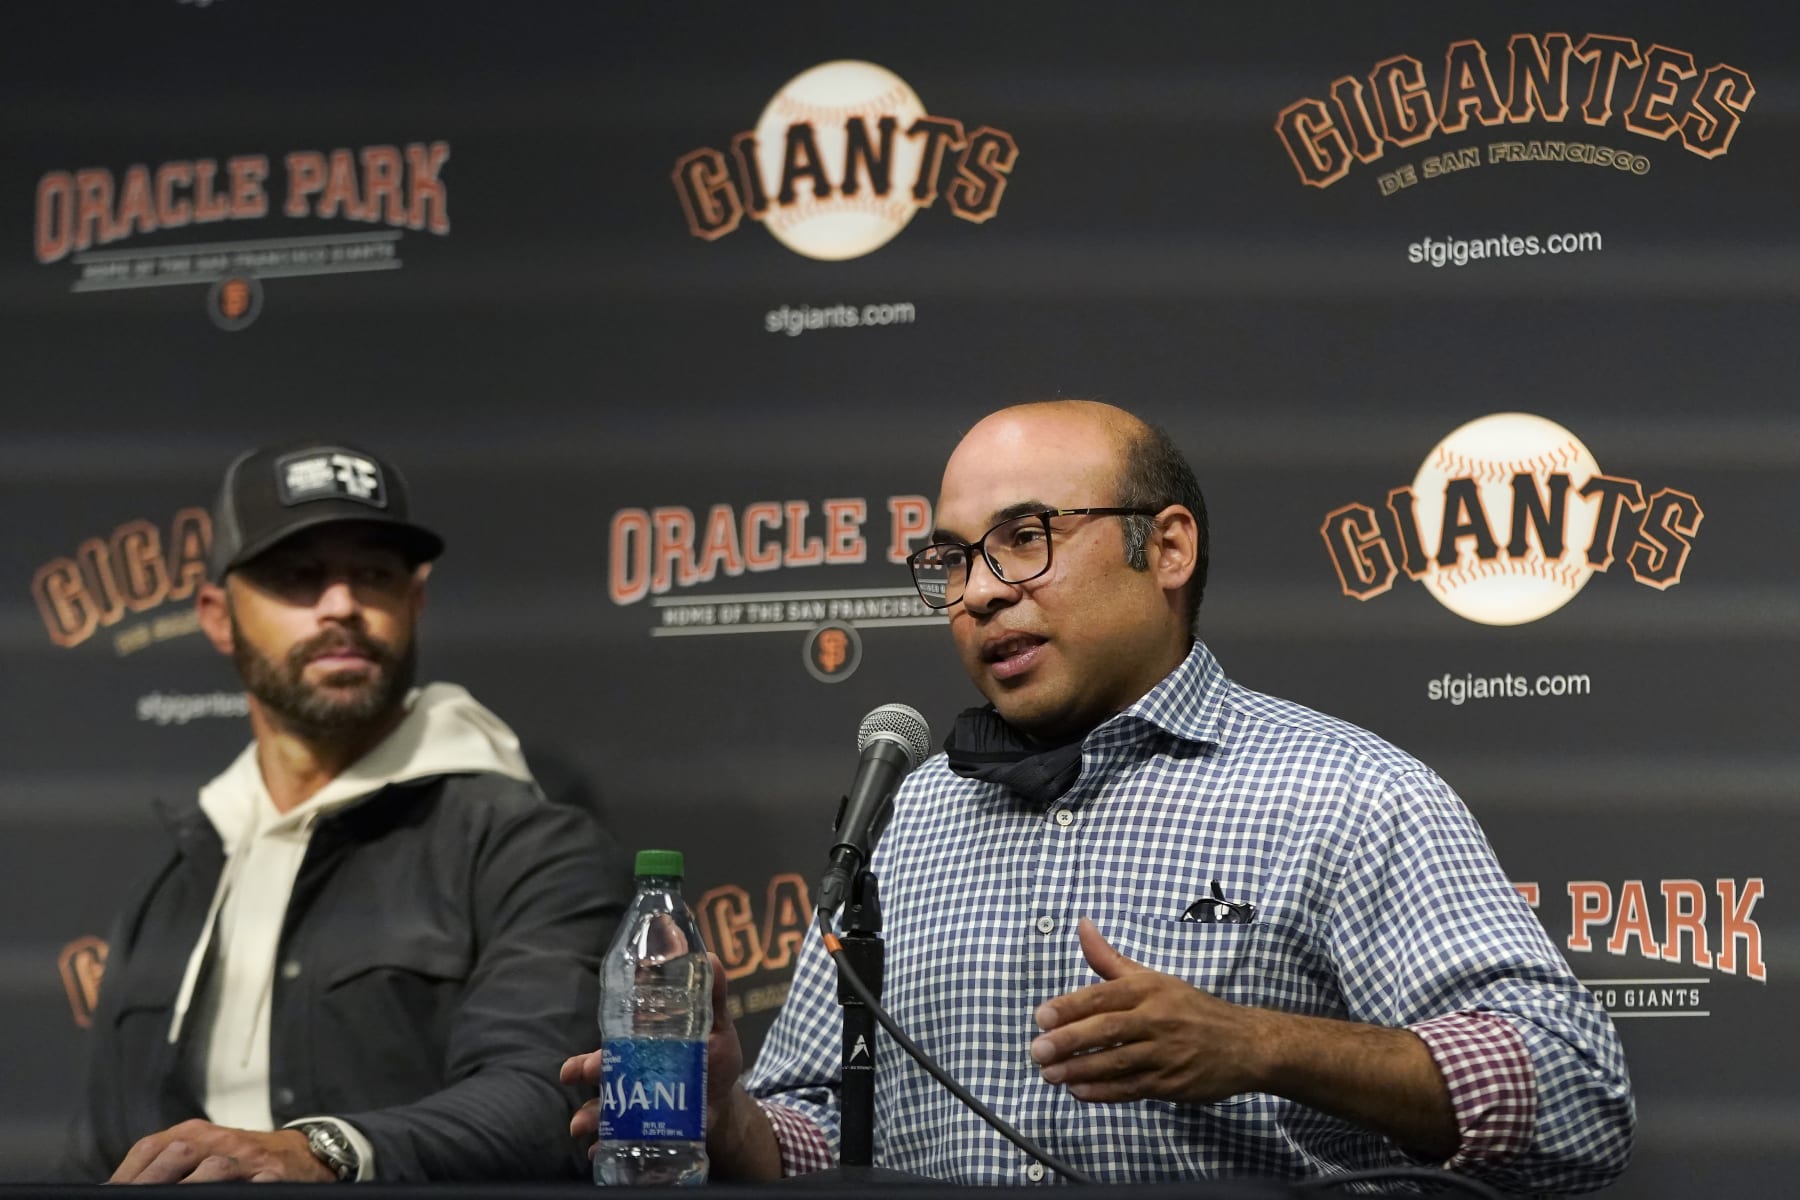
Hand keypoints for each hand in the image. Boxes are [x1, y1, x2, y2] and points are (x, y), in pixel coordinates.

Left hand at [108, 1120, 334, 1182]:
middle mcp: (217, 1139)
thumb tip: (118, 1191)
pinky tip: (217, 1199)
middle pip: (175, 1155)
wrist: (303, 1155)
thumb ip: (168, 1166)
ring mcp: (246, 1156)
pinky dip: (229, 1193)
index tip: (109, 1197)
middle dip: (149, 1184)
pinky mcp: (272, 1173)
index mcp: (193, 1134)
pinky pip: (250, 1184)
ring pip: (213, 1169)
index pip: (149, 1149)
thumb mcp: (204, 1152)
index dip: (125, 1177)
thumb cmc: (246, 1159)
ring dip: (187, 1188)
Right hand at [564, 952, 742, 1155]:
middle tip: (583, 1073)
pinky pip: (619, 1139)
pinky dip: (605, 1145)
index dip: (593, 1048)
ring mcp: (634, 1100)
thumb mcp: (718, 1026)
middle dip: (587, 1071)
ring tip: (580, 1126)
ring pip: (601, 1107)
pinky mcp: (643, 1126)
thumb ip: (714, 995)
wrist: (724, 1103)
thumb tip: (709, 958)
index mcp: (643, 1045)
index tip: (583, 1056)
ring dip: (588, 1115)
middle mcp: (631, 1071)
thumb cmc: (716, 1060)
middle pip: (600, 1070)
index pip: (613, 1039)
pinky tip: (598, 1150)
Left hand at [1029, 917, 1270, 1104]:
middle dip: (1069, 1041)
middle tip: (1037, 1051)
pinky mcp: (1172, 1083)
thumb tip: (1082, 926)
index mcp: (1149, 989)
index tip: (1041, 1017)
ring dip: (1080, 1070)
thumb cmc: (1190, 1008)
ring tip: (1050, 1075)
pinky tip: (1079, 1092)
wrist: (1244, 1044)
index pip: (1103, 996)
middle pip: (1107, 1029)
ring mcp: (1166, 1053)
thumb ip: (1110, 960)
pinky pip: (1133, 1088)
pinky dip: (1104, 1092)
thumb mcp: (1153, 979)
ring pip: (1117, 1062)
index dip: (1070, 1006)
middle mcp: (1157, 1018)